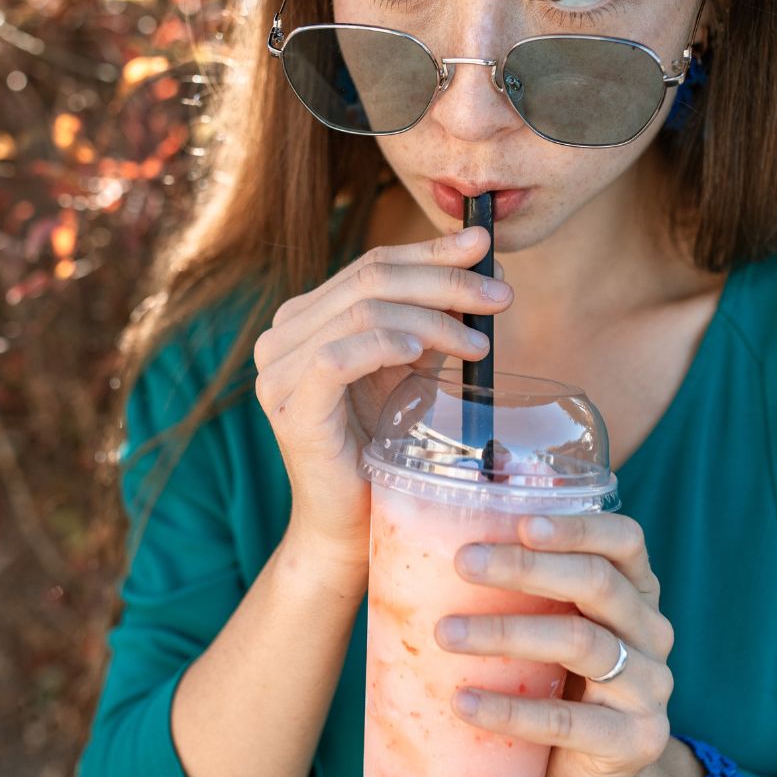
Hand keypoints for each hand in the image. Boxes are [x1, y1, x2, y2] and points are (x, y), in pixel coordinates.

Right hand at [251, 226, 511, 565]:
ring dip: (430, 317)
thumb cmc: (380, 450)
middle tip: (499, 294)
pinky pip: (336, 355)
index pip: (373, 265)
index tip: (487, 249)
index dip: (432, 251)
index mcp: (306, 318)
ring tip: (479, 342)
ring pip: (361, 311)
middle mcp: (282, 335)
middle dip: (444, 279)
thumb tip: (482, 265)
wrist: (349, 527)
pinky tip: (422, 351)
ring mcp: (277, 370)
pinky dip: (384, 344)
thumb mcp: (409, 371)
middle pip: (370, 279)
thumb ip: (431, 319)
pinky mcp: (287, 406)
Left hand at [433, 513, 675, 776]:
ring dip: (506, 632)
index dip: (578, 527)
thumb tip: (436, 533)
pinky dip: (510, 709)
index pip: (625, 541)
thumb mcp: (551, 624)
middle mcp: (651, 632)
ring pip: (581, 642)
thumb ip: (522, 584)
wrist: (584, 770)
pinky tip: (463, 700)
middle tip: (462, 562)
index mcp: (635, 591)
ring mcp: (649, 687)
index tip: (522, 523)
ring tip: (444, 632)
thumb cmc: (556, 681)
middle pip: (597, 583)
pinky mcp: (633, 740)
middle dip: (525, 568)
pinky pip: (567, 720)